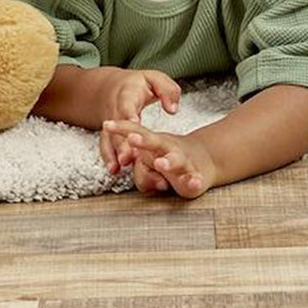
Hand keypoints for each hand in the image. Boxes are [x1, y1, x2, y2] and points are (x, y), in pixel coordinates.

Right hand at [95, 68, 180, 174]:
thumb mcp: (155, 79)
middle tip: (127, 158)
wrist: (113, 87)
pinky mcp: (109, 133)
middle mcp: (116, 109)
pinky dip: (108, 157)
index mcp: (128, 94)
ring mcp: (111, 122)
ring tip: (119, 167)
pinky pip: (106, 144)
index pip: (128, 105)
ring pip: (109, 138)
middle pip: (117, 127)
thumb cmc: (139, 84)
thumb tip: (172, 109)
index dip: (129, 116)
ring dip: (114, 153)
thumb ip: (167, 91)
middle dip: (121, 143)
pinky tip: (113, 169)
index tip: (134, 125)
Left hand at [101, 120, 217, 199]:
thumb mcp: (149, 160)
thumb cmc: (166, 158)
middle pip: (154, 143)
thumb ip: (140, 169)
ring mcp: (182, 161)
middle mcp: (167, 148)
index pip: (135, 132)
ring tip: (161, 164)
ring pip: (176, 160)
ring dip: (168, 162)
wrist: (202, 158)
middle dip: (142, 141)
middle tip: (132, 139)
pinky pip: (194, 179)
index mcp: (153, 142)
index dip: (121, 128)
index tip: (106, 125)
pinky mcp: (194, 177)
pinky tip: (194, 182)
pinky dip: (194, 181)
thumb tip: (136, 169)